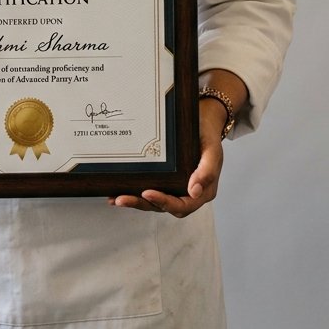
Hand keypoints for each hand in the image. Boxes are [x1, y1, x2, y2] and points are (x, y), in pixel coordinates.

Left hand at [107, 98, 226, 217]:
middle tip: (122, 199)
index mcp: (202, 192)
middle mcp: (187, 193)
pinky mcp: (165, 179)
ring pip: (154, 201)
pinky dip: (135, 191)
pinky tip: (118, 190)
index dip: (164, 202)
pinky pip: (150, 188)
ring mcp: (175, 187)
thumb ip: (207, 171)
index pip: (182, 205)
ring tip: (116, 199)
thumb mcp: (212, 151)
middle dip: (142, 204)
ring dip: (135, 201)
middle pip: (164, 206)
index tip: (147, 193)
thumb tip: (194, 192)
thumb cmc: (208, 136)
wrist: (203, 121)